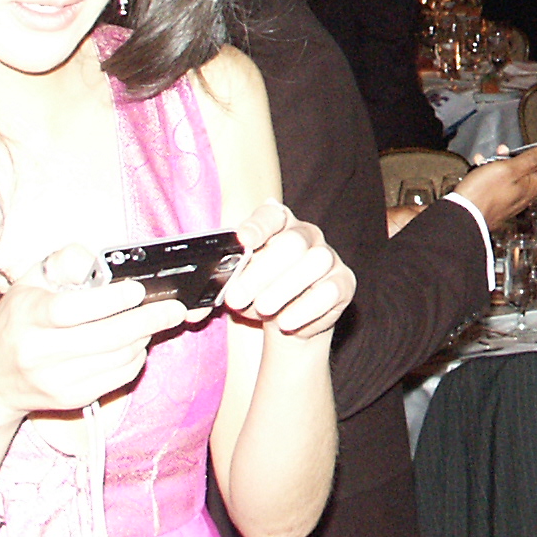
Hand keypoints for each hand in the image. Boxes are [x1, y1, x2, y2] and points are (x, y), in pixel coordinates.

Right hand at [0, 244, 191, 423]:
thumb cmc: (17, 320)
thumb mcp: (30, 281)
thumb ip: (65, 262)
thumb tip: (100, 263)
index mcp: (29, 315)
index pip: (73, 310)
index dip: (110, 301)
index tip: (137, 290)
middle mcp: (40, 351)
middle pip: (107, 338)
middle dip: (149, 320)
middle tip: (174, 308)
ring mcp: (57, 379)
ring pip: (119, 359)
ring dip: (146, 337)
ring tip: (155, 320)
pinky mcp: (71, 398)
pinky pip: (118, 377)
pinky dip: (136, 358)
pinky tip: (137, 343)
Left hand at [216, 202, 353, 338]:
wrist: (288, 321)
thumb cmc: (258, 295)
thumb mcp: (234, 288)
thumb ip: (217, 290)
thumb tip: (193, 308)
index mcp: (278, 225)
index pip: (271, 214)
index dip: (257, 225)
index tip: (242, 241)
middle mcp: (306, 235)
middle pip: (292, 242)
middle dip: (262, 271)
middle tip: (236, 297)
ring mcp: (328, 257)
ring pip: (315, 261)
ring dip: (284, 287)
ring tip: (262, 309)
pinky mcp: (343, 283)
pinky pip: (330, 290)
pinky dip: (306, 308)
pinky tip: (286, 321)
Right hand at [454, 146, 536, 232]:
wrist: (462, 216)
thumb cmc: (484, 194)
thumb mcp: (510, 168)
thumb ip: (531, 159)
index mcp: (531, 188)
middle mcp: (522, 196)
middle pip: (534, 175)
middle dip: (527, 158)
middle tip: (520, 149)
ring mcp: (508, 200)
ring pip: (514, 177)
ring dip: (506, 162)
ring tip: (495, 154)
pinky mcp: (494, 202)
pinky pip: (497, 183)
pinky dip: (491, 171)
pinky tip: (481, 165)